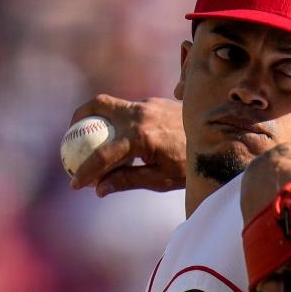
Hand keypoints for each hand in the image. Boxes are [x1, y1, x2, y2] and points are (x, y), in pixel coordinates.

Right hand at [68, 95, 185, 195]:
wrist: (220, 140)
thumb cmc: (192, 164)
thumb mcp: (161, 179)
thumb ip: (128, 180)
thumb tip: (99, 189)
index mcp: (142, 136)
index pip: (103, 154)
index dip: (86, 171)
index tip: (74, 184)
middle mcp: (141, 114)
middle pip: (98, 106)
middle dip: (78, 121)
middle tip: (70, 142)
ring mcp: (148, 104)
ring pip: (110, 102)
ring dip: (95, 116)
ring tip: (86, 137)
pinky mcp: (154, 102)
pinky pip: (126, 109)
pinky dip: (115, 120)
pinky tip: (115, 137)